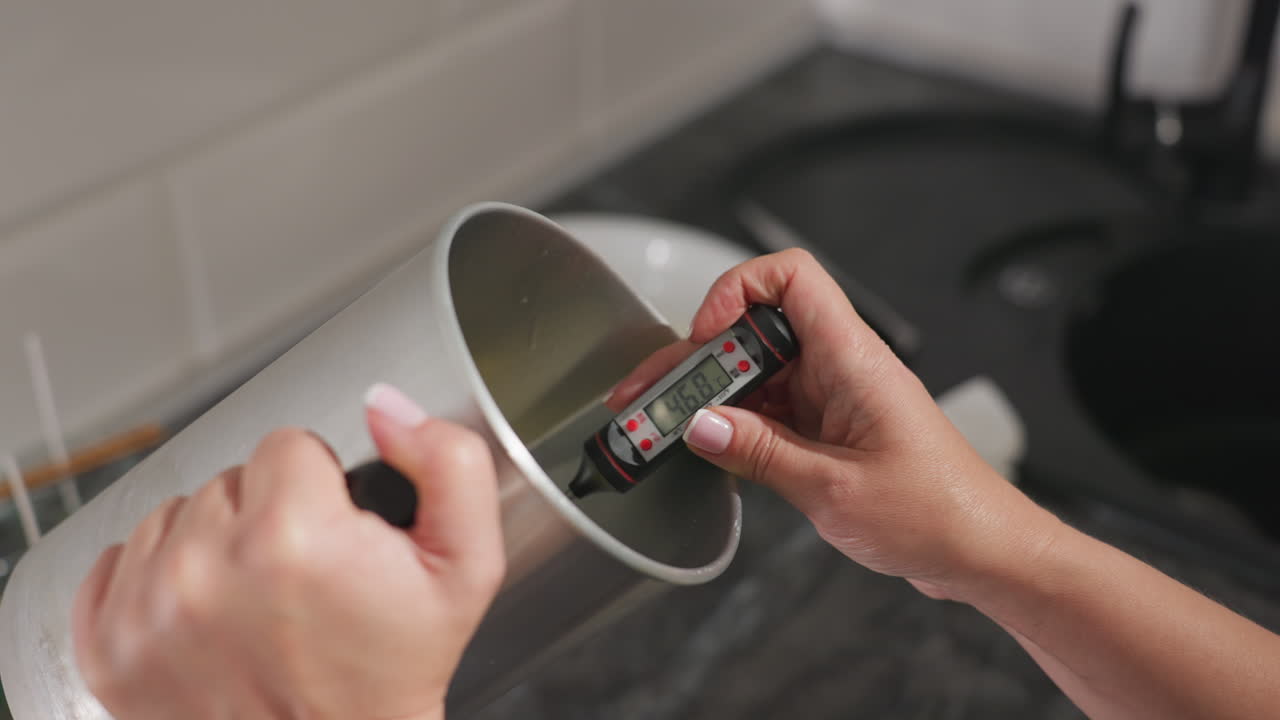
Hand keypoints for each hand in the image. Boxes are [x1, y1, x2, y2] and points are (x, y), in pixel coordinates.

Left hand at [72, 383, 504, 719]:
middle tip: (304, 578)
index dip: (322, 486)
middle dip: (268, 514)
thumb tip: (387, 407)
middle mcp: (207, 569)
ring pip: (176, 515)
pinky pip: (119, 563)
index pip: (288, 444)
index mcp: (293, 536)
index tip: (336, 536)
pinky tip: (207, 614)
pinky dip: (159, 581)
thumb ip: (449, 464)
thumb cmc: (391, 673)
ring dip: (213, 545)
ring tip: (258, 600)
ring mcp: (149, 611)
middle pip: (231, 479)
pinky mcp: (110, 648)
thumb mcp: (467, 566)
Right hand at [608, 249, 1059, 599]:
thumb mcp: (832, 488)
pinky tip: (706, 448)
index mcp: (853, 359)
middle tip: (651, 397)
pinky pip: (769, 411)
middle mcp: (841, 368)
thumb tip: (698, 426)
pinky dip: (733, 426)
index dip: (735, 291)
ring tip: (662, 428)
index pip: (790, 277)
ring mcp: (834, 398)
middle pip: (756, 332)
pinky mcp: (829, 430)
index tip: (701, 339)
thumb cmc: (937, 513)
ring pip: (757, 374)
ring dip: (710, 398)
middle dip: (699, 359)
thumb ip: (758, 453)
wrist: (982, 551)